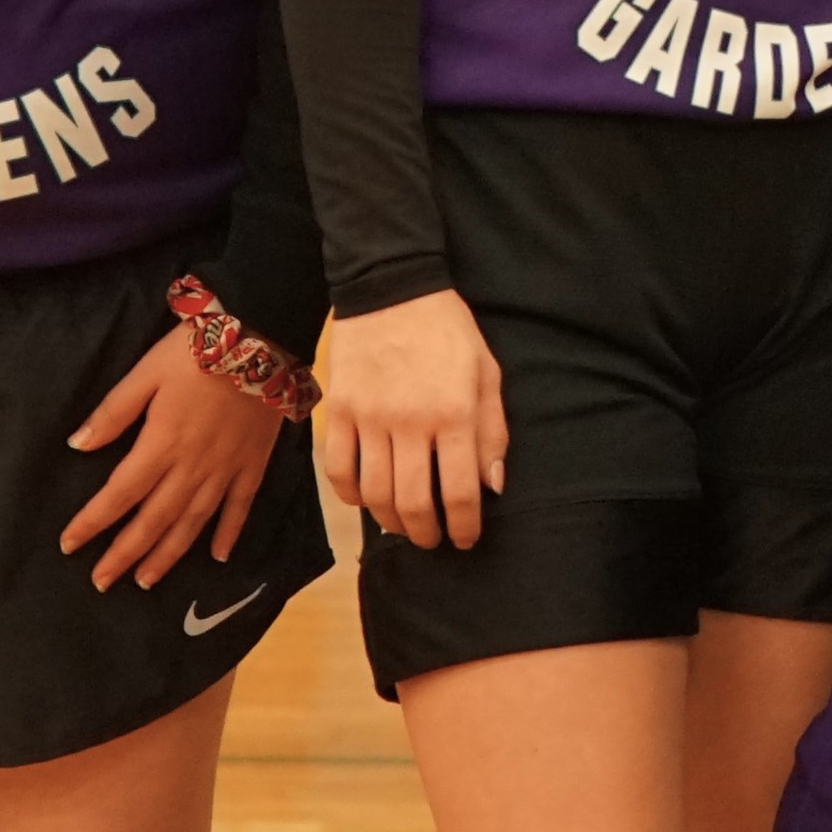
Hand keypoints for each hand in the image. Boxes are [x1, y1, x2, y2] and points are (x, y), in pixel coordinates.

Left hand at [61, 334, 290, 589]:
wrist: (262, 336)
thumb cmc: (197, 350)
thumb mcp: (146, 372)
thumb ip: (114, 412)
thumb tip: (77, 445)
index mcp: (162, 443)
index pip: (120, 493)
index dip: (92, 522)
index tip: (69, 545)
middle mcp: (193, 465)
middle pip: (154, 519)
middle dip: (125, 553)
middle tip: (102, 582)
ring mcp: (227, 468)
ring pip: (193, 522)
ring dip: (168, 554)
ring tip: (146, 581)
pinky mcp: (255, 462)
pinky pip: (241, 506)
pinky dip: (230, 533)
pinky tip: (219, 557)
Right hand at [315, 288, 510, 550]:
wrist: (392, 291)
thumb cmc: (449, 333)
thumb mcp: (487, 374)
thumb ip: (493, 431)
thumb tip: (493, 486)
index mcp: (454, 413)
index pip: (459, 490)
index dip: (464, 526)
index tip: (467, 538)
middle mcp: (411, 423)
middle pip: (412, 502)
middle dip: (427, 533)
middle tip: (435, 540)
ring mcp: (369, 419)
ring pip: (374, 494)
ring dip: (391, 522)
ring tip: (405, 526)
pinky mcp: (340, 412)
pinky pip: (338, 470)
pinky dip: (351, 496)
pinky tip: (366, 501)